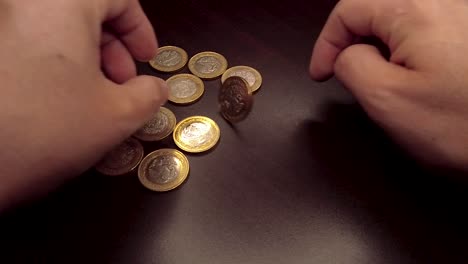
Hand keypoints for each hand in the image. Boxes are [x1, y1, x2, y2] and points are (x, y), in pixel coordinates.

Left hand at [0, 0, 167, 209]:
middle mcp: (25, 5)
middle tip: (121, 86)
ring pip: (57, 28)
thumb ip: (150, 94)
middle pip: (85, 11)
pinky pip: (30, 44)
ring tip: (91, 99)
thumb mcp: (118, 115)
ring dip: (85, 57)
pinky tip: (58, 102)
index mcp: (62, 2)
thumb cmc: (49, 128)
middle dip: (113, 48)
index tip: (147, 60)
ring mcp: (2, 27)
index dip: (141, 29)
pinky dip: (54, 65)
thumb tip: (155, 87)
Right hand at [310, 0, 467, 170]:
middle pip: (374, 9)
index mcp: (415, 9)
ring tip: (385, 80)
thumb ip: (350, 65)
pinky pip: (426, 29)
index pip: (347, 10)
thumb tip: (346, 54)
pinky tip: (418, 77)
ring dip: (381, 45)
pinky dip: (408, 48)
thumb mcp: (386, 99)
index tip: (322, 72)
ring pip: (400, 19)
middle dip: (353, 41)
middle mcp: (444, 3)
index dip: (326, 44)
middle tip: (347, 73)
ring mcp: (461, 15)